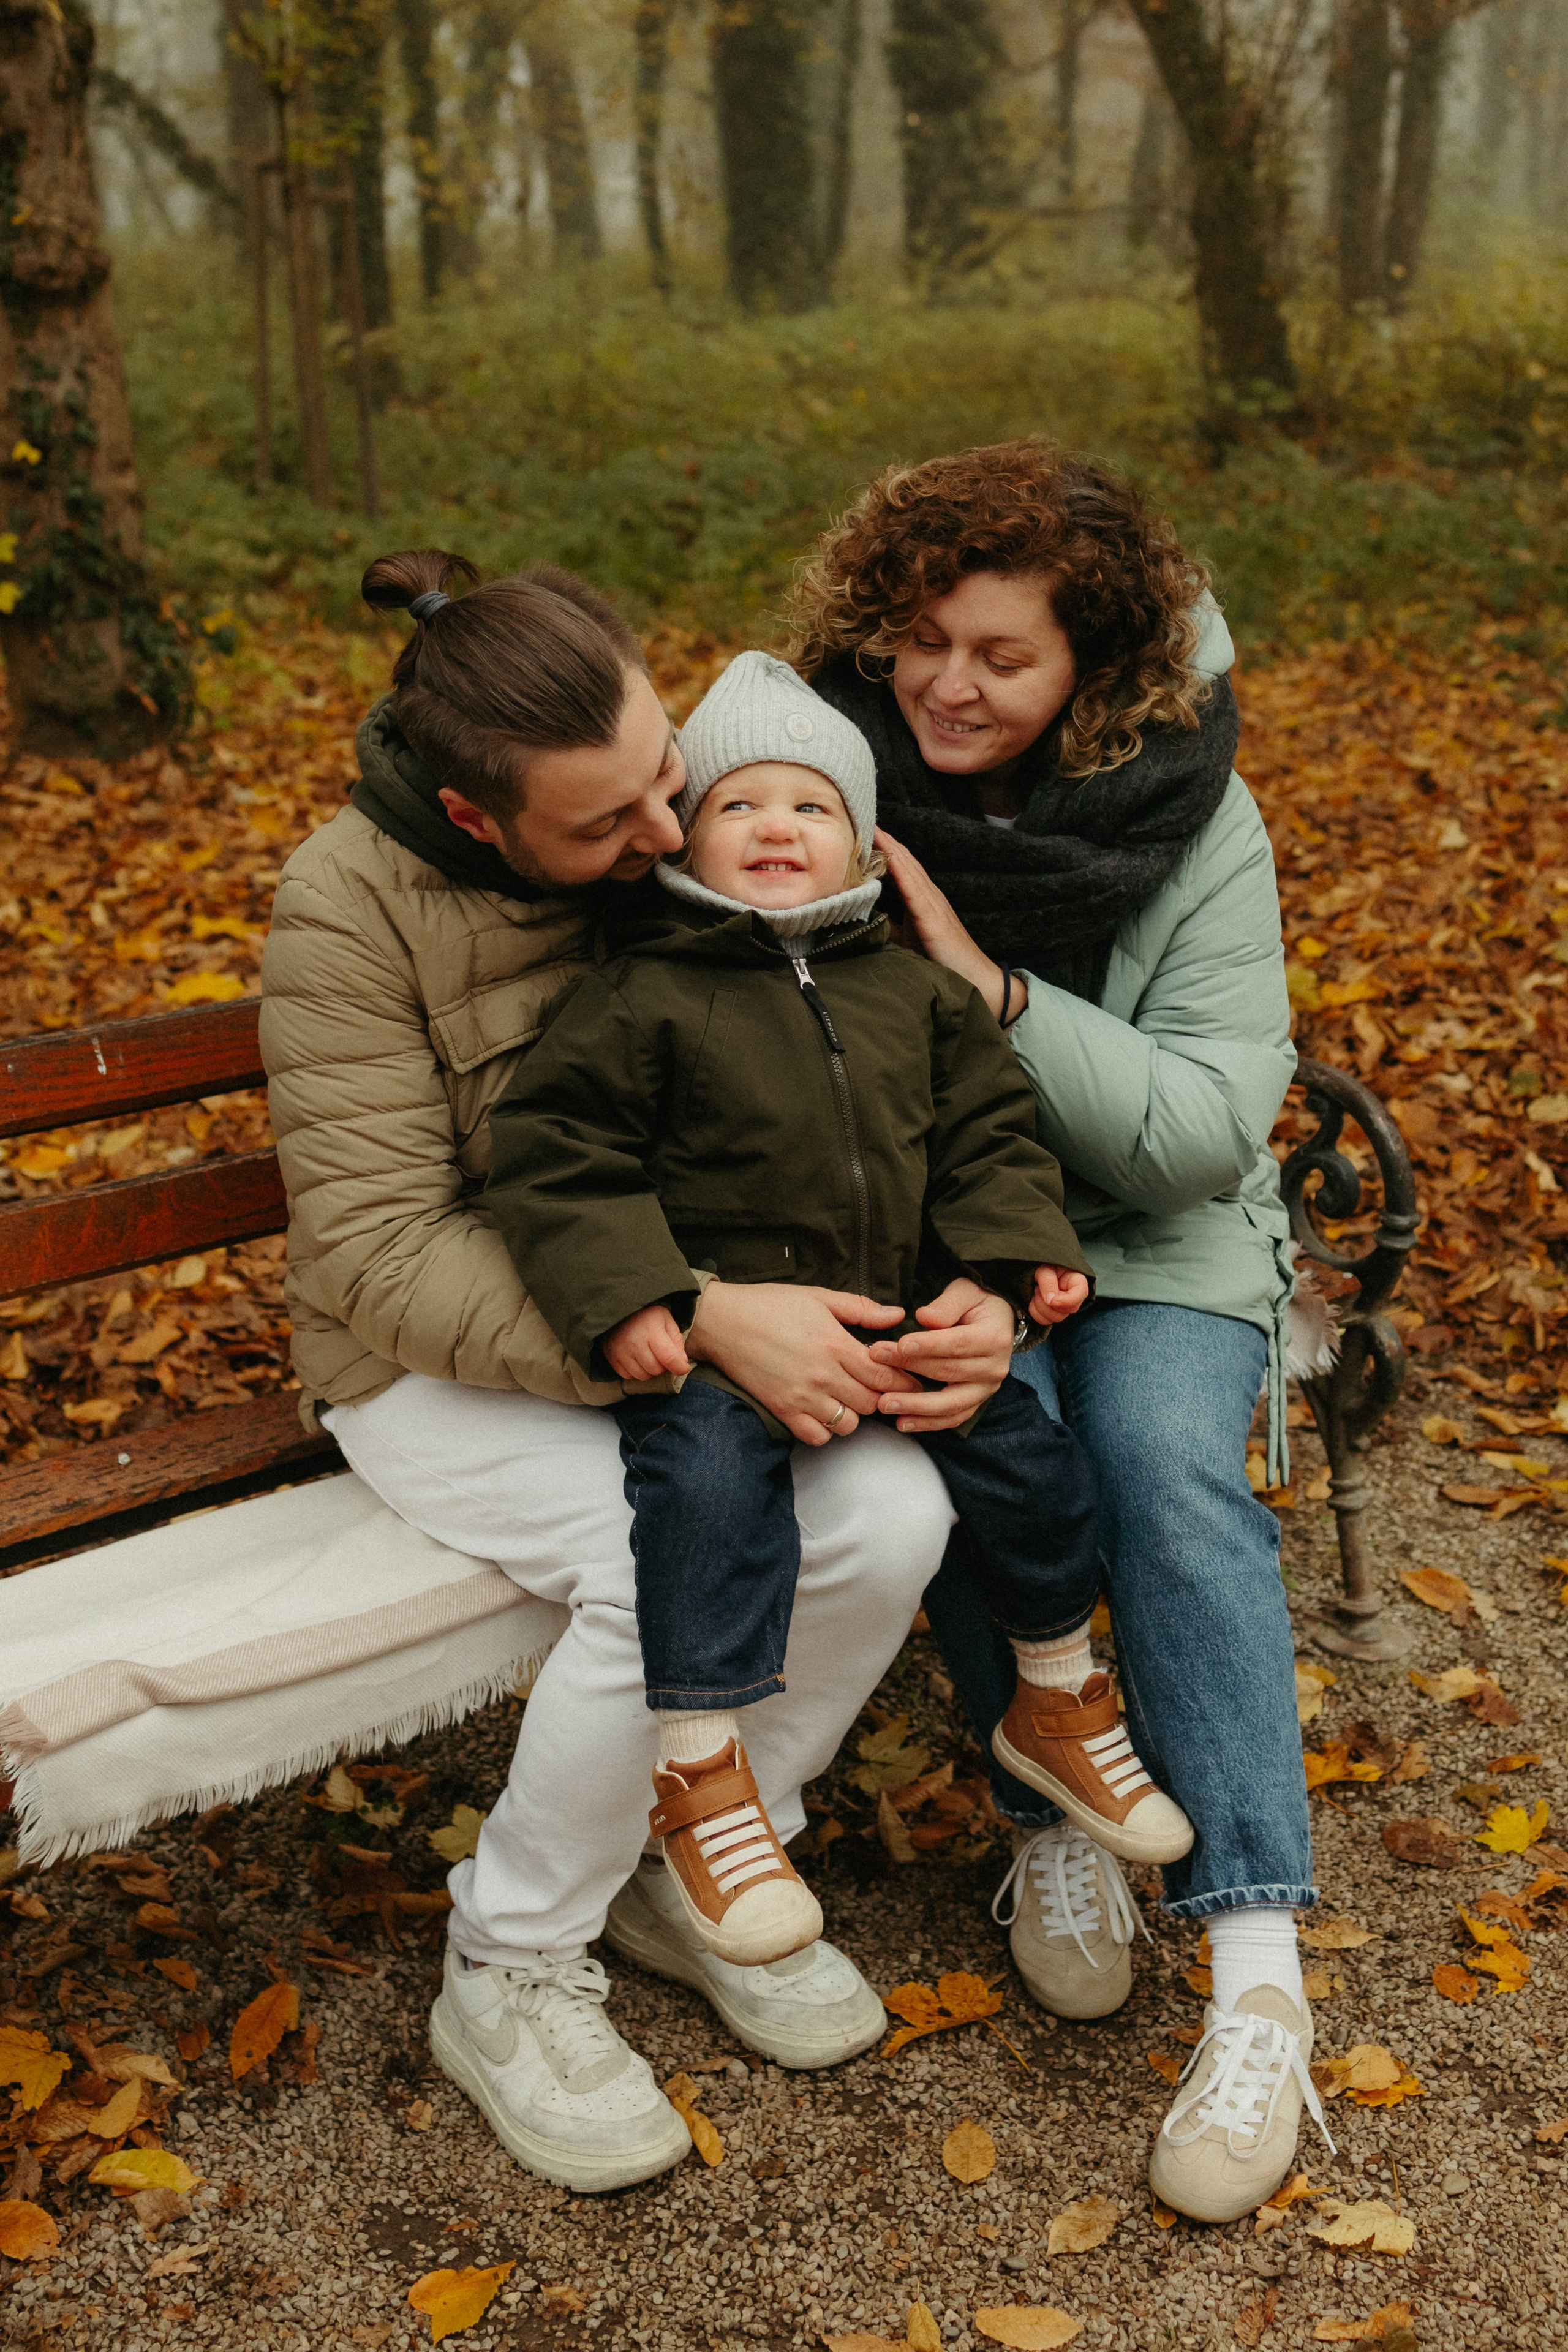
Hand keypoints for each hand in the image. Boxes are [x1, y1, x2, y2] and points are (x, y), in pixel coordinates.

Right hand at [604, 1303, 691, 1380]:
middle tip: (660, 1353)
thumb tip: (681, 1364)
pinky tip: (635, 1357)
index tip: (683, 1367)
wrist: (618, 1309)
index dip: (680, 1367)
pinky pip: (628, 1376)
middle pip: (656, 1370)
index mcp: (651, 1329)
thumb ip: (677, 1342)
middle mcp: (633, 1341)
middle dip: (662, 1365)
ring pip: (643, 1376)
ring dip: (648, 1369)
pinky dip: (635, 1370)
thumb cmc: (647, 1316)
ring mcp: (620, 1350)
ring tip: (647, 1354)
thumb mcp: (666, 1321)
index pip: (669, 1358)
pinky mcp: (611, 1357)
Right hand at [685, 1280, 905, 1446]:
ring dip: (854, 1414)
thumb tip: (897, 1315)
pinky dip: (825, 1429)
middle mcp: (822, 1375)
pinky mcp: (783, 1410)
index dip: (904, 1381)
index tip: (911, 1381)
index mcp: (835, 1345)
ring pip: (849, 1424)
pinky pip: (817, 1436)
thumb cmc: (769, 1305)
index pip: (884, 1376)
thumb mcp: (818, 1297)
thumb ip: (860, 1309)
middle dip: (881, 1396)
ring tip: (847, 1398)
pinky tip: (823, 1411)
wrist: (721, 1322)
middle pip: (872, 1403)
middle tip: (877, 1387)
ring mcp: (802, 1396)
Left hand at [867, 1278, 1015, 1433]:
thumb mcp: (966, 1291)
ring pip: (950, 1404)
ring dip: (916, 1406)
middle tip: (877, 1362)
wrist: (996, 1323)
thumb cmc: (976, 1304)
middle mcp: (994, 1368)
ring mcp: (985, 1389)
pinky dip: (927, 1423)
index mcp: (994, 1338)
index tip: (899, 1345)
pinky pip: (952, 1418)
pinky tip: (902, 1422)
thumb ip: (947, 1304)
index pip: (957, 1344)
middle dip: (910, 1368)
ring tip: (885, 1403)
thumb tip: (925, 1318)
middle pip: (948, 1372)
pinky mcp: (975, 1402)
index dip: (928, 1346)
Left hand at [875, 828, 1027, 1027]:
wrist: (976, 981)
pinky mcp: (934, 918)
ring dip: (889, 845)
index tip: (860, 828)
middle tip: (860, 813)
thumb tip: (863, 915)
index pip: (898, 865)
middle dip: (882, 837)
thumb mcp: (908, 939)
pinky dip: (901, 868)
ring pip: (907, 866)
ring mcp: (933, 903)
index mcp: (921, 898)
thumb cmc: (943, 961)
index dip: (881, 846)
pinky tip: (889, 854)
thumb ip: (889, 925)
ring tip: (870, 824)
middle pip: (902, 858)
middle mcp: (928, 894)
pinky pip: (915, 888)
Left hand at [1030, 1266, 1089, 1325]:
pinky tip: (1034, 1300)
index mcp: (1076, 1281)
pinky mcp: (1053, 1312)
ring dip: (1040, 1306)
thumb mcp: (1045, 1267)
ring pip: (1056, 1318)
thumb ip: (1048, 1282)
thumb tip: (1050, 1301)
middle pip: (1067, 1310)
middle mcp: (1073, 1296)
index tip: (1052, 1300)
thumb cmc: (1044, 1264)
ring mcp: (1063, 1306)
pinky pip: (1045, 1321)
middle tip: (1038, 1288)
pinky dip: (1036, 1312)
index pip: (1081, 1294)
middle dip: (1048, 1303)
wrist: (1037, 1267)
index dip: (1066, 1301)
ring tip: (1036, 1292)